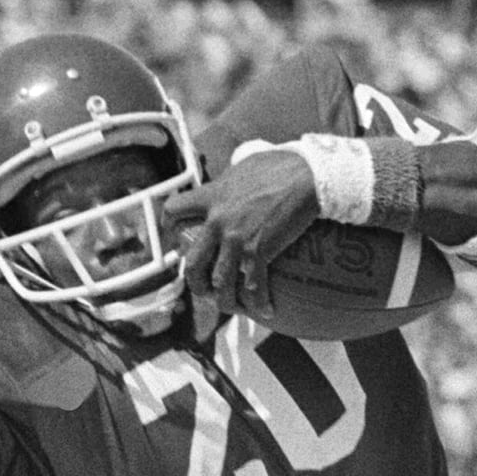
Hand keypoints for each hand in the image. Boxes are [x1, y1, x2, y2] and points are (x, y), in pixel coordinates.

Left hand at [162, 148, 318, 320]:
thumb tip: (231, 182)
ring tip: (233, 306)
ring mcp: (236, 238)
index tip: (175, 238)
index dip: (168, 226)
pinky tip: (266, 309)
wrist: (308, 176)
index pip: (174, 209)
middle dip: (195, 282)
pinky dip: (258, 303)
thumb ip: (230, 181)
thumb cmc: (282, 166)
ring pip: (219, 282)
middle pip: (193, 261)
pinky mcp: (259, 251)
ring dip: (225, 300)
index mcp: (212, 196)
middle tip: (203, 289)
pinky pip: (252, 287)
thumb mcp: (244, 167)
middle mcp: (218, 220)